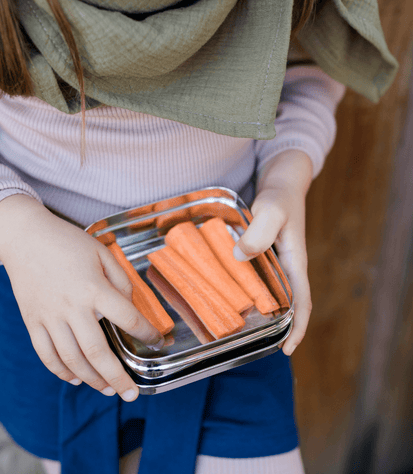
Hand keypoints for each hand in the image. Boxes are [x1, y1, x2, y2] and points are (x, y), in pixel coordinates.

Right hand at [0, 195, 163, 400]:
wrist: (25, 237)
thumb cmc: (67, 243)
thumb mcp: (102, 253)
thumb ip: (119, 281)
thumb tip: (127, 306)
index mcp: (93, 288)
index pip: (127, 318)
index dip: (147, 333)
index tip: (158, 341)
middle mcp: (72, 307)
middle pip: (98, 352)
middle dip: (118, 377)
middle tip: (131, 393)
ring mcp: (49, 317)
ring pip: (72, 359)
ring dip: (92, 380)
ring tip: (108, 390)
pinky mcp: (32, 322)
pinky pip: (46, 354)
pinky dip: (61, 371)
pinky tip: (76, 378)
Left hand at [234, 150, 313, 355]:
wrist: (283, 181)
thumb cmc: (280, 195)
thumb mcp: (271, 211)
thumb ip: (259, 233)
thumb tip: (240, 258)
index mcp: (296, 262)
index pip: (302, 302)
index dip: (298, 328)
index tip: (289, 350)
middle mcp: (287, 266)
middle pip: (287, 304)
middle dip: (278, 327)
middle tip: (254, 344)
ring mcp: (276, 261)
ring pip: (271, 292)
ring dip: (261, 310)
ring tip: (237, 325)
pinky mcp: (263, 253)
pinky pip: (258, 277)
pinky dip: (248, 288)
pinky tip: (229, 291)